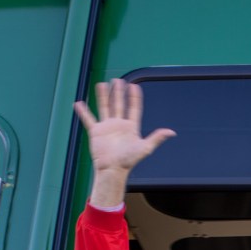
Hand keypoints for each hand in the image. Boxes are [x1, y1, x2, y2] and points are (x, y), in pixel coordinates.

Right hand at [74, 79, 174, 207]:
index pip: (133, 108)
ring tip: (102, 84)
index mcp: (130, 127)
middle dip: (119, 92)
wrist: (112, 169)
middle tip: (118, 80)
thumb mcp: (145, 148)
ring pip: (105, 107)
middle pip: (119, 105)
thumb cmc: (129, 161)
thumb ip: (157, 138)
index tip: (135, 86)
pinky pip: (88, 119)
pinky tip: (79, 103)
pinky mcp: (96, 132)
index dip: (134, 97)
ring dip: (104, 96)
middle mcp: (118, 125)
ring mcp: (107, 127)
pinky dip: (83, 112)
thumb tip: (171, 132)